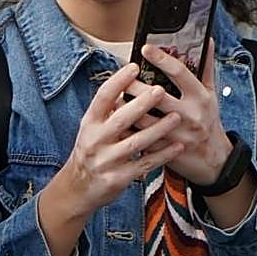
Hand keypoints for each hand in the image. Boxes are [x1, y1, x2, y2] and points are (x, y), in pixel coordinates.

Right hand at [37, 61, 183, 255]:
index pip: (102, 98)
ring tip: (176, 117)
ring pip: (136, 143)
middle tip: (161, 90)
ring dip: (158, 130)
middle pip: (120, 119)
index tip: (134, 66)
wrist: (78, 188)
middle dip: (141, 104)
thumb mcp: (92, 129)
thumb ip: (109, 111)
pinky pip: (144, 164)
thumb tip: (130, 83)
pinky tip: (177, 146)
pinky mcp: (118, 178)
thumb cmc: (92, 150)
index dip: (118, 81)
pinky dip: (162, 155)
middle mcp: (95, 140)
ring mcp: (106, 161)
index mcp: (89, 123)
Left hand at [129, 38, 232, 185]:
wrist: (212, 159)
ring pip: (143, 118)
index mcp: (200, 97)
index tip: (145, 48)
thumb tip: (207, 41)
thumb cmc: (208, 120)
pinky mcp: (163, 150)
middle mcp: (189, 115)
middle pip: (156, 95)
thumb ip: (206, 67)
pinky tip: (116, 119)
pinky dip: (126, 128)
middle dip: (135, 84)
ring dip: (125, 106)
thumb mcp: (211, 94)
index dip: (161, 58)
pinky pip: (140, 137)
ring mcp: (175, 134)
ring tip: (114, 96)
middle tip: (123, 75)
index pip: (180, 73)